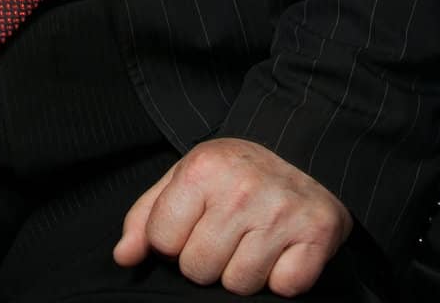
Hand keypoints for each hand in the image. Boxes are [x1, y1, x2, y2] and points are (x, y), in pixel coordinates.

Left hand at [113, 137, 352, 296]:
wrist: (304, 151)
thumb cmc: (237, 172)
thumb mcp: (186, 176)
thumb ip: (146, 216)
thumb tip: (123, 256)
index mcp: (203, 168)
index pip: (162, 241)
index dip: (174, 239)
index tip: (194, 223)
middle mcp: (242, 189)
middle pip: (198, 269)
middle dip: (207, 259)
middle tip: (226, 233)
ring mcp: (281, 212)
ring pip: (238, 284)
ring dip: (243, 271)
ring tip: (253, 240)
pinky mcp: (317, 234)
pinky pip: (284, 288)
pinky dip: (282, 277)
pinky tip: (281, 249)